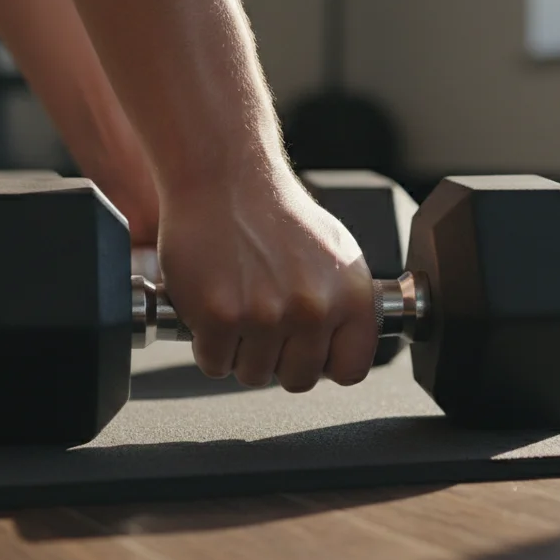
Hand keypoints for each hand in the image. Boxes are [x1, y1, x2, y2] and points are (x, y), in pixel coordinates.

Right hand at [157, 169, 377, 391]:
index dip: (324, 363)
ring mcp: (267, 317)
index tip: (308, 350)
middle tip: (262, 324)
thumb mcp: (335, 255)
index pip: (351, 369)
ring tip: (237, 307)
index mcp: (351, 296)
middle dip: (277, 359)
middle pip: (298, 379)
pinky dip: (207, 344)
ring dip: (240, 351)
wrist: (225, 179)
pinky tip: (213, 308)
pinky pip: (215, 364)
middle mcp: (315, 310)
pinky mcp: (220, 318)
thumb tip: (342, 344)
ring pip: (253, 375)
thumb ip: (343, 304)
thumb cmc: (276, 212)